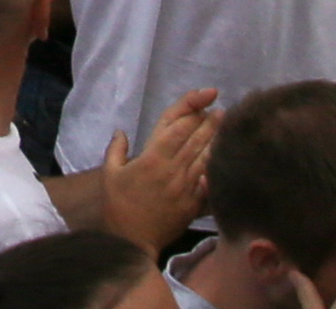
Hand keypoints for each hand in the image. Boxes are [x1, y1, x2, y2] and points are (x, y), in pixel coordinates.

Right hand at [96, 90, 221, 253]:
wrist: (132, 241)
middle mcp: (171, 168)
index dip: (192, 106)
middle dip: (210, 120)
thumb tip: (121, 131)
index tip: (207, 94)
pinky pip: (209, 179)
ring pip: (205, 155)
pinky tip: (223, 156)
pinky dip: (216, 166)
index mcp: (151, 157)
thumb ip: (116, 149)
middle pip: (195, 137)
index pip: (176, 124)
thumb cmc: (118, 205)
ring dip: (216, 138)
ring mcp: (185, 185)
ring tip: (226, 126)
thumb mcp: (110, 174)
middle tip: (221, 108)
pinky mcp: (193, 202)